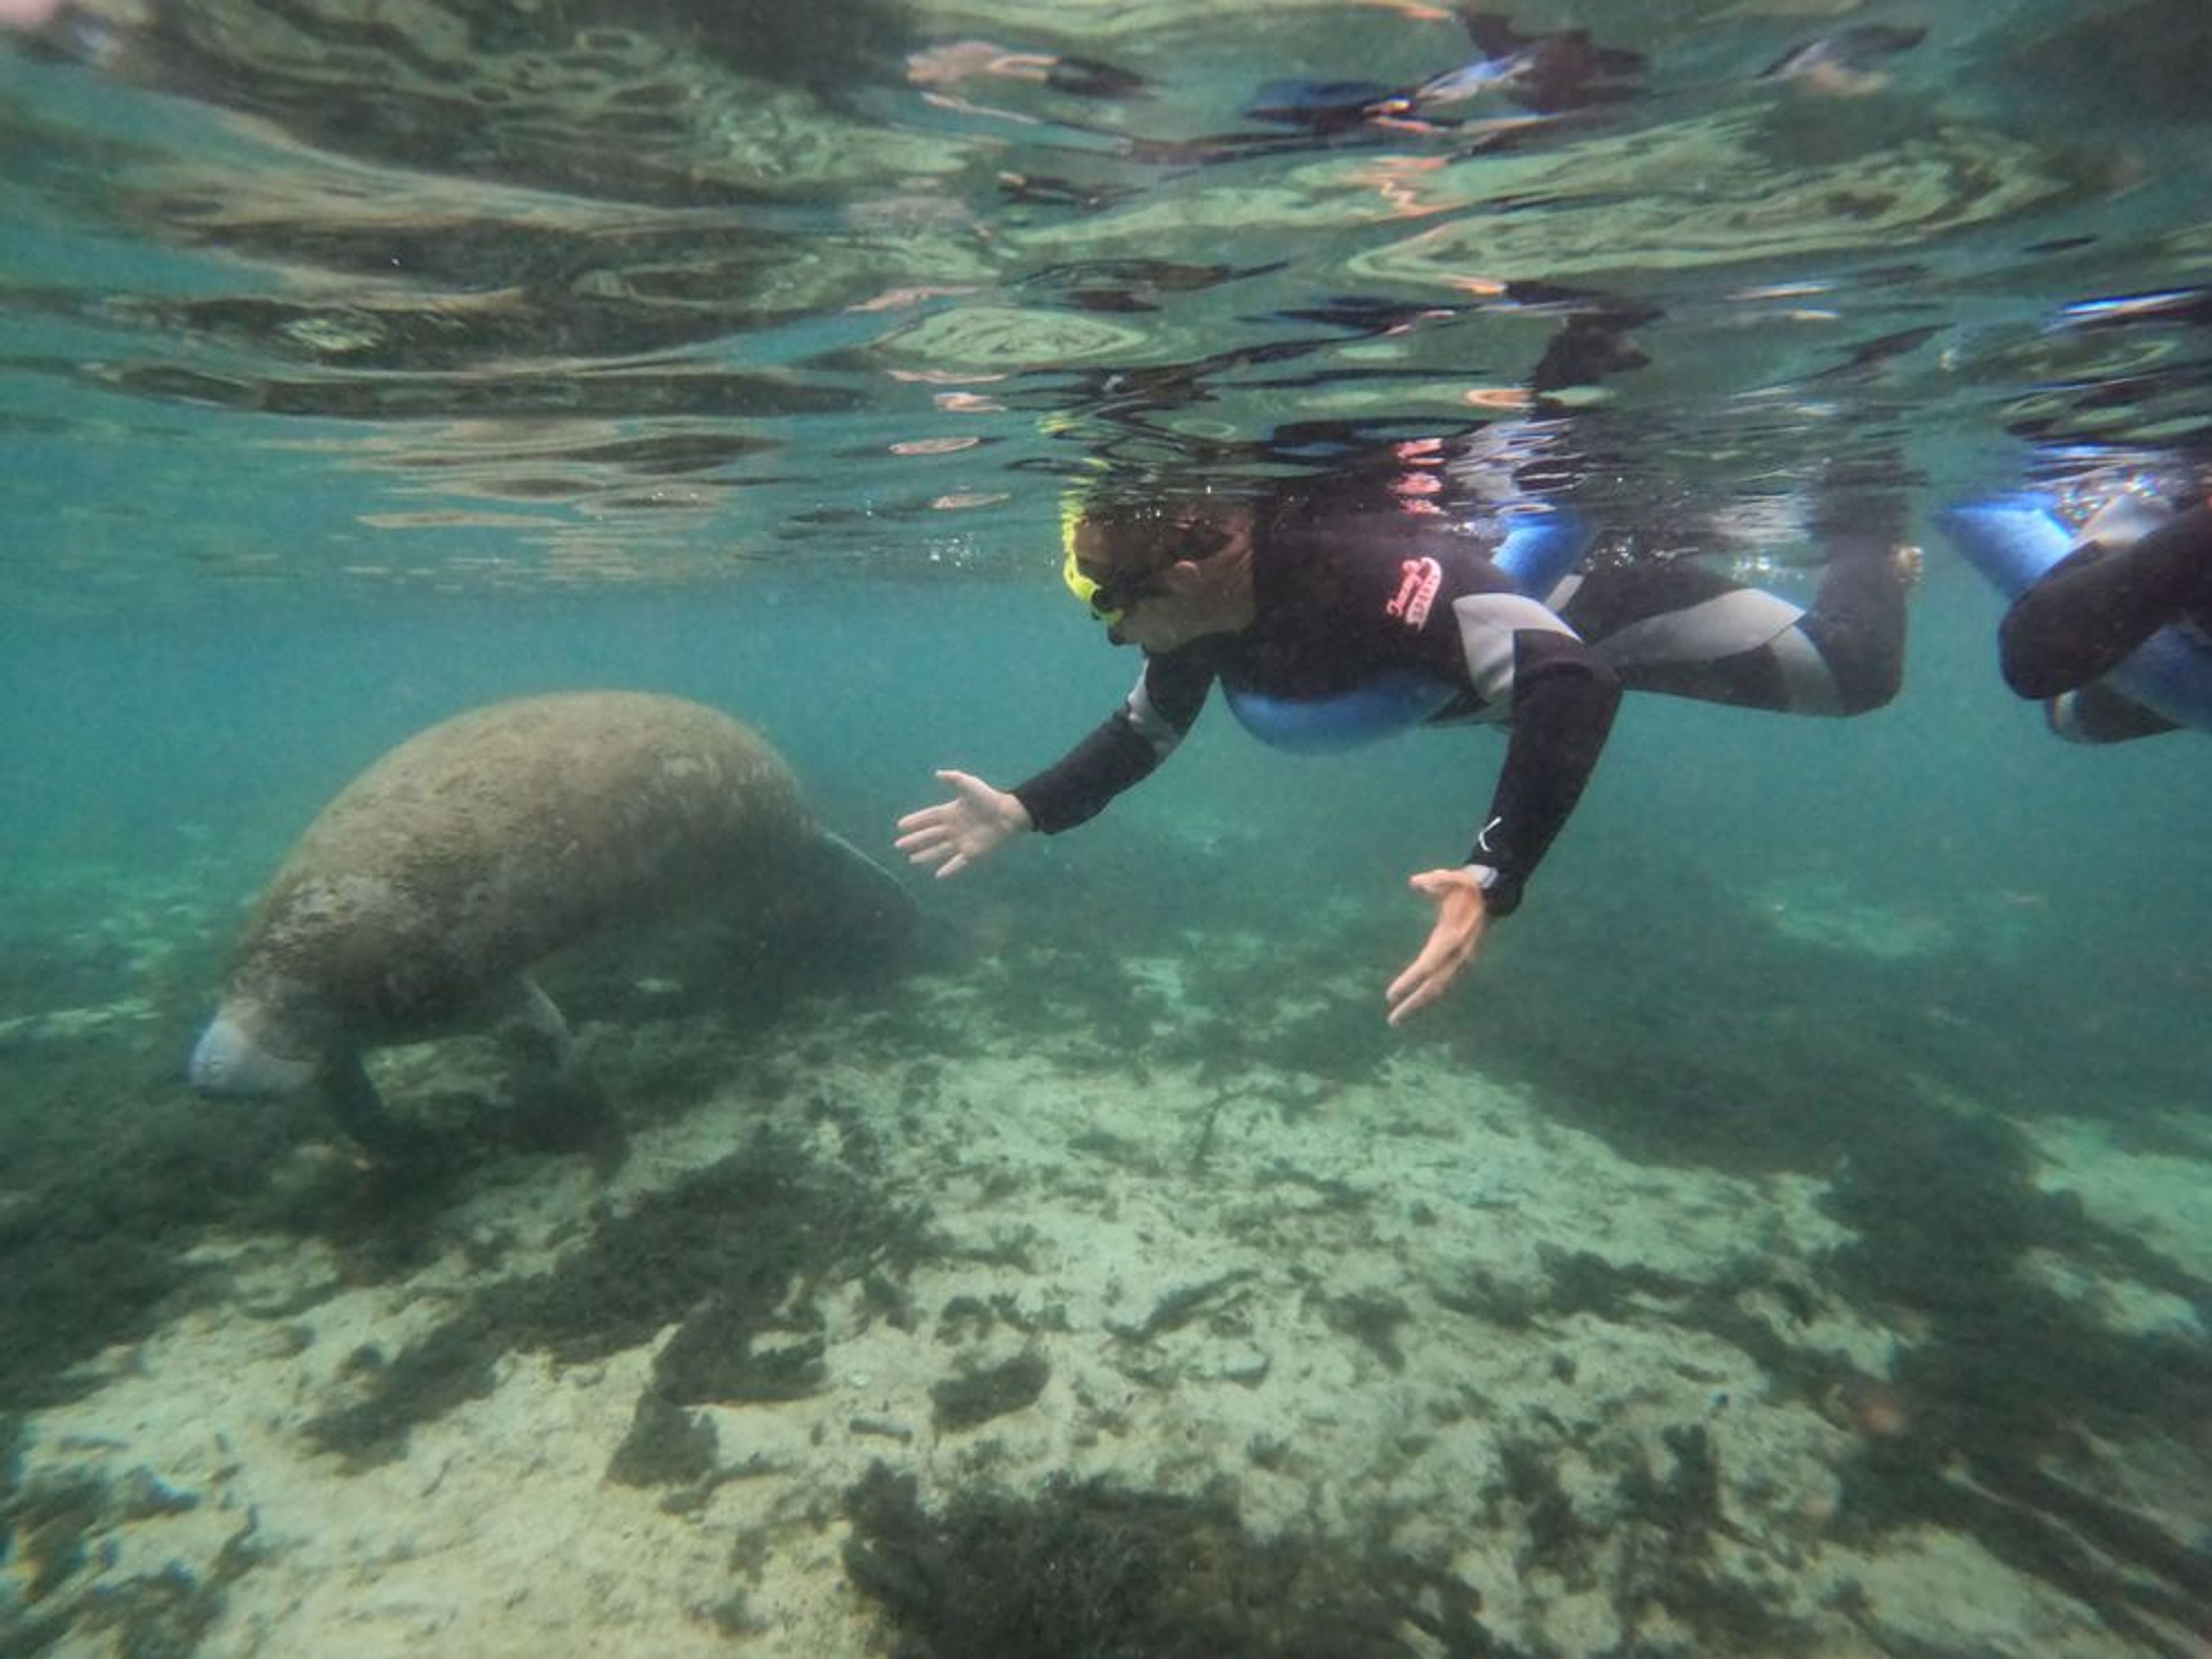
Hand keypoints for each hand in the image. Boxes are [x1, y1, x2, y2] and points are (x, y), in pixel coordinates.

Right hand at [894, 769, 1030, 878]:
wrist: (1008, 813)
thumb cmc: (989, 797)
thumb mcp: (970, 784)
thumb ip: (954, 778)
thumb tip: (937, 774)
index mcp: (951, 811)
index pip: (928, 817)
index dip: (915, 821)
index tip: (900, 826)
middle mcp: (953, 828)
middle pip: (929, 835)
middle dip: (914, 840)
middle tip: (898, 845)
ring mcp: (962, 841)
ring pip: (939, 850)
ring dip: (926, 855)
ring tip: (912, 860)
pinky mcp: (972, 852)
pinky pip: (958, 863)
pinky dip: (949, 869)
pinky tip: (938, 876)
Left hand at [1385, 867, 1492, 1025]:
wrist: (1492, 893)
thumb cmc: (1464, 886)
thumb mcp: (1448, 879)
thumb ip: (1432, 882)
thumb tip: (1415, 883)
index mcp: (1451, 939)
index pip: (1426, 966)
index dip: (1408, 982)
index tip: (1390, 996)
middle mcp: (1458, 956)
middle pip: (1433, 987)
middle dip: (1413, 1004)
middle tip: (1392, 1020)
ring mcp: (1463, 961)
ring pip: (1441, 988)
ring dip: (1422, 1002)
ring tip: (1402, 1016)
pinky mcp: (1465, 961)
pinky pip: (1447, 983)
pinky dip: (1433, 994)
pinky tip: (1421, 1001)